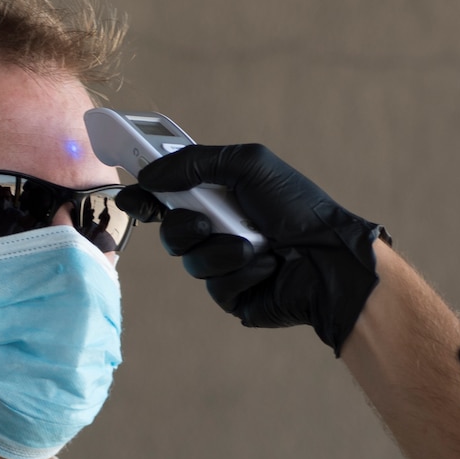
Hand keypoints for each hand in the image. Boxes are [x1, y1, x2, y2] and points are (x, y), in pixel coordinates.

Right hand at [119, 144, 387, 354]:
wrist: (329, 258)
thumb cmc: (296, 208)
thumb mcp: (248, 165)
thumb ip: (194, 161)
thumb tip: (149, 173)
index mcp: (221, 197)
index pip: (170, 196)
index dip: (147, 197)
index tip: (131, 197)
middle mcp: (220, 229)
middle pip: (172, 231)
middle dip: (184, 226)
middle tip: (206, 221)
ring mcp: (226, 264)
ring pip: (191, 261)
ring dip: (221, 250)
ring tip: (255, 246)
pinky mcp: (235, 296)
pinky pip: (216, 288)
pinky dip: (242, 273)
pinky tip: (267, 267)